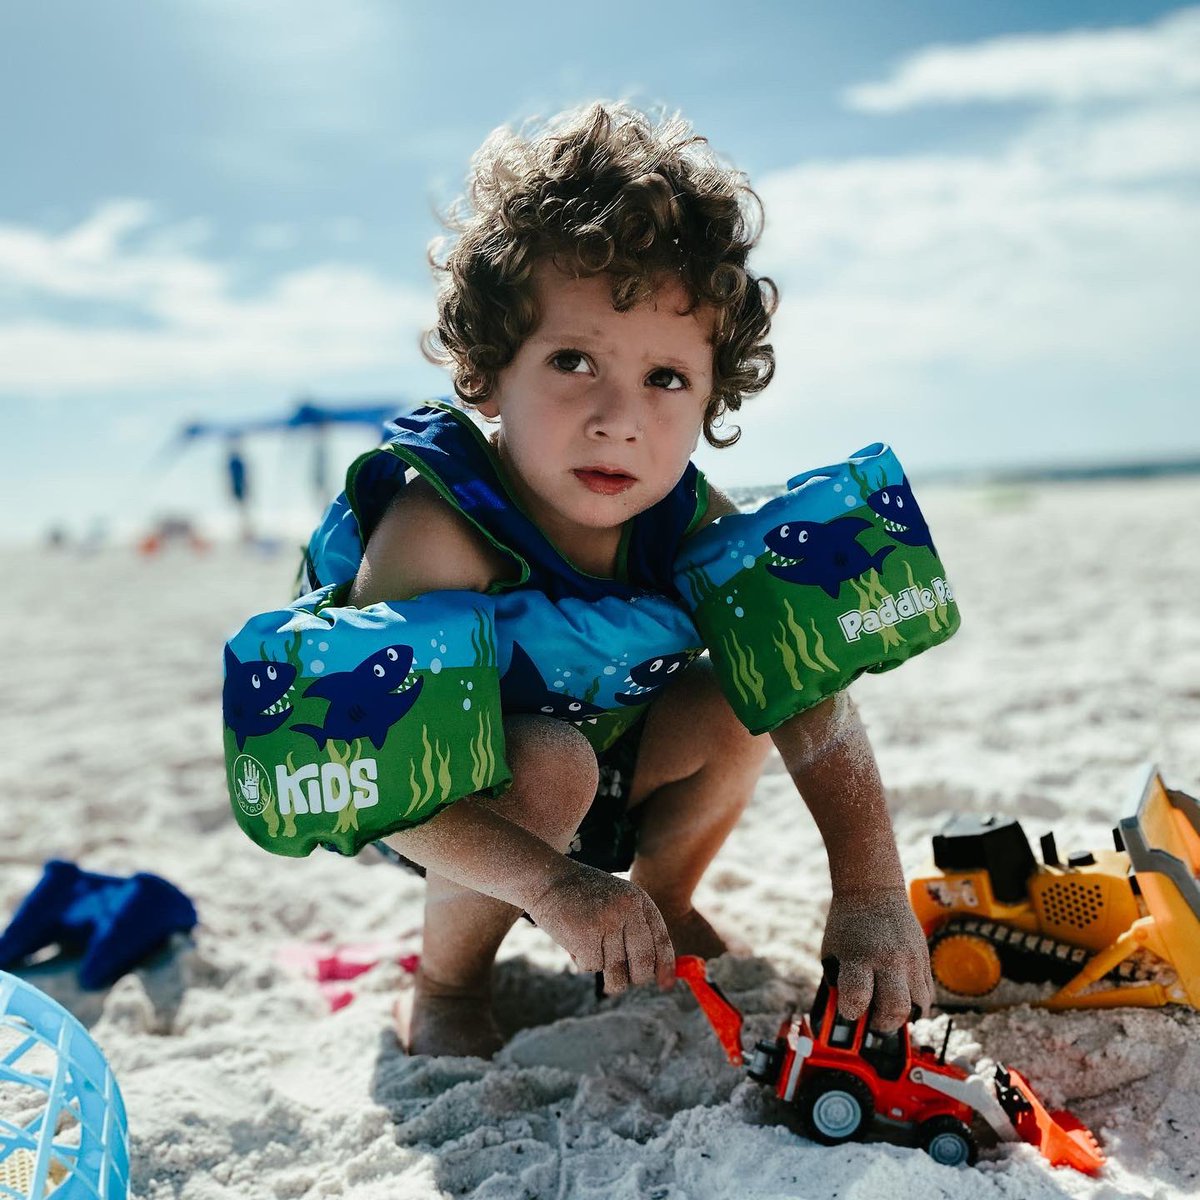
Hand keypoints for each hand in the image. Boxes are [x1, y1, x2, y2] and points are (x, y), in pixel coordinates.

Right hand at [525, 862, 674, 995]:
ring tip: (589, 954)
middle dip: (633, 979)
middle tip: (619, 981)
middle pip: (642, 963)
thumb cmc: (580, 896)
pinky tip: (573, 941)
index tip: (665, 985)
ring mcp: (608, 922)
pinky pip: (592, 967)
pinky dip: (581, 961)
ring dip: (603, 972)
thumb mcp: (614, 902)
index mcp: (639, 900)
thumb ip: (633, 929)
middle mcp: (628, 909)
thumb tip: (651, 973)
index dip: (665, 965)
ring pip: (617, 971)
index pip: (660, 940)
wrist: (547, 878)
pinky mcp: (587, 936)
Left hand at [820, 887, 932, 1032]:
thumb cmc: (847, 924)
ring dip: (903, 1016)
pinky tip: (901, 995)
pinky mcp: (925, 959)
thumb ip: (839, 983)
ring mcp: (911, 960)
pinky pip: (928, 994)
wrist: (873, 890)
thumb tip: (847, 1016)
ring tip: (888, 1009)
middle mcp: (888, 959)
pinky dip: (915, 1003)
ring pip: (919, 1007)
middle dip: (882, 1026)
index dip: (851, 1013)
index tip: (849, 1011)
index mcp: (859, 957)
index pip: (857, 999)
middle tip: (873, 1023)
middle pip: (895, 1009)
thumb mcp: (832, 952)